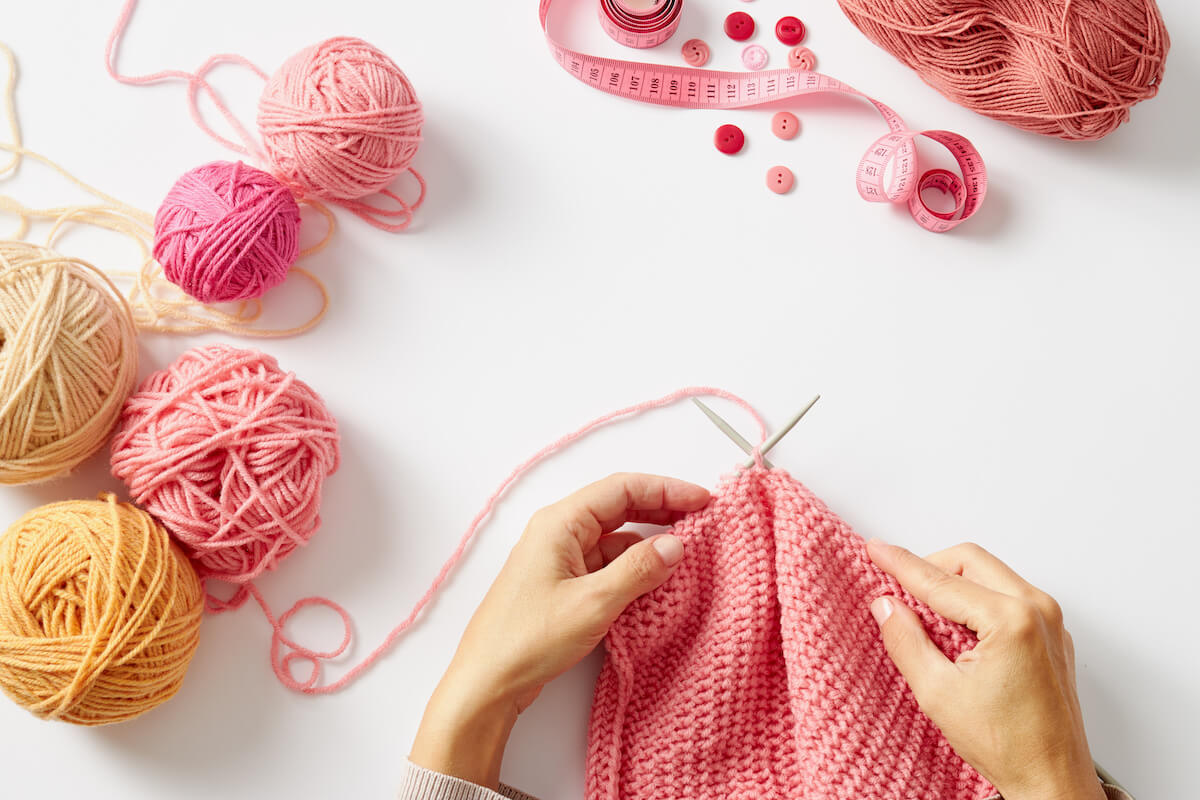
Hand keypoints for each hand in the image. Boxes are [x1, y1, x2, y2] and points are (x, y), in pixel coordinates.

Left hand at [410, 473, 707, 788]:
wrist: (487, 682)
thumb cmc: (527, 639)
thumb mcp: (593, 603)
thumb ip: (638, 570)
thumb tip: (675, 545)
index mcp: (560, 522)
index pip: (622, 488)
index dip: (667, 489)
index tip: (703, 500)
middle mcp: (558, 532)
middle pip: (619, 506)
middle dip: (662, 509)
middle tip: (702, 518)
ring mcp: (559, 558)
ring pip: (614, 537)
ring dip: (649, 542)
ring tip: (686, 552)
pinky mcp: (562, 585)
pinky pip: (605, 564)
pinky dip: (633, 567)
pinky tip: (656, 580)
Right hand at [867, 540, 1104, 799]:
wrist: (1052, 780)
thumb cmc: (1008, 746)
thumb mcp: (939, 693)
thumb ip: (906, 641)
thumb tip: (886, 605)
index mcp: (1011, 620)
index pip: (941, 581)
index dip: (901, 564)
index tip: (875, 550)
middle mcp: (1038, 610)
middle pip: (970, 561)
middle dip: (930, 568)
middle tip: (898, 586)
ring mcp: (1050, 620)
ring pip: (990, 574)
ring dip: (954, 583)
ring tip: (926, 614)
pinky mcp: (1051, 633)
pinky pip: (1008, 594)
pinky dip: (976, 599)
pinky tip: (957, 628)